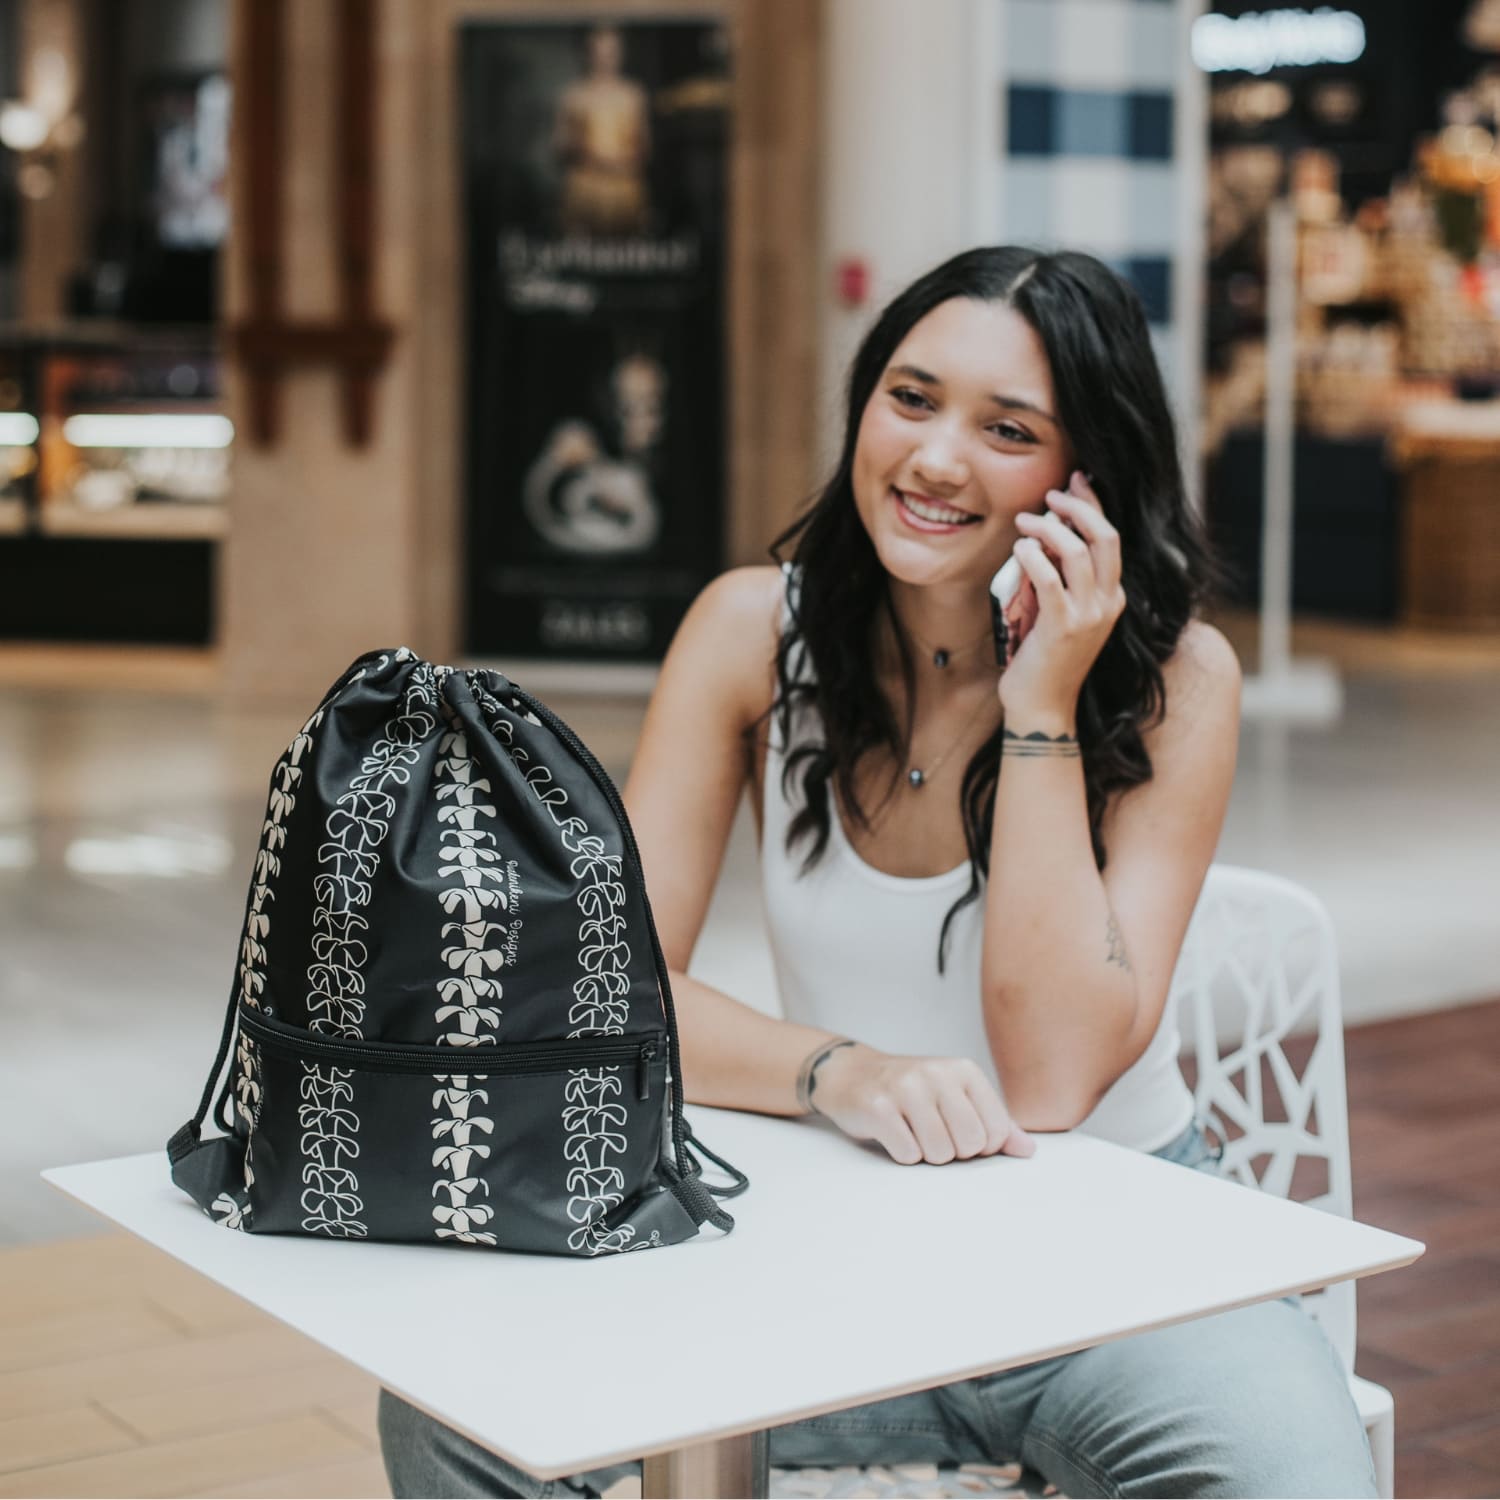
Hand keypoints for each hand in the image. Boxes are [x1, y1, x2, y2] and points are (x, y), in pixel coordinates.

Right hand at [812, 1044, 1034, 1164]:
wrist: (852, 1074)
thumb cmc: (912, 1091)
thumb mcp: (956, 1097)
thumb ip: (994, 1123)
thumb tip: (1028, 1150)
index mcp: (964, 1070)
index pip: (997, 1131)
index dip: (981, 1145)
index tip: (959, 1132)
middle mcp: (937, 1074)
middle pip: (970, 1144)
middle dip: (953, 1151)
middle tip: (933, 1133)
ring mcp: (906, 1088)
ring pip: (939, 1154)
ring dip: (926, 1154)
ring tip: (913, 1131)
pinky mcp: (878, 1107)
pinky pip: (908, 1155)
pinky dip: (902, 1154)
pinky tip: (893, 1133)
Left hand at [999, 471, 1125, 720]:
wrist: (1042, 709)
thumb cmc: (1044, 662)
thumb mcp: (1061, 616)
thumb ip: (1061, 582)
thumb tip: (1044, 540)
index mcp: (1113, 598)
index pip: (1111, 540)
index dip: (1094, 506)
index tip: (1075, 482)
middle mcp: (1108, 604)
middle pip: (1105, 537)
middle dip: (1078, 507)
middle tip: (1050, 495)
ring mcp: (1089, 616)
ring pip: (1077, 552)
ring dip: (1048, 528)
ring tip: (1024, 521)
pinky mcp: (1062, 627)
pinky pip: (1049, 578)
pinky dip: (1033, 555)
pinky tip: (1019, 548)